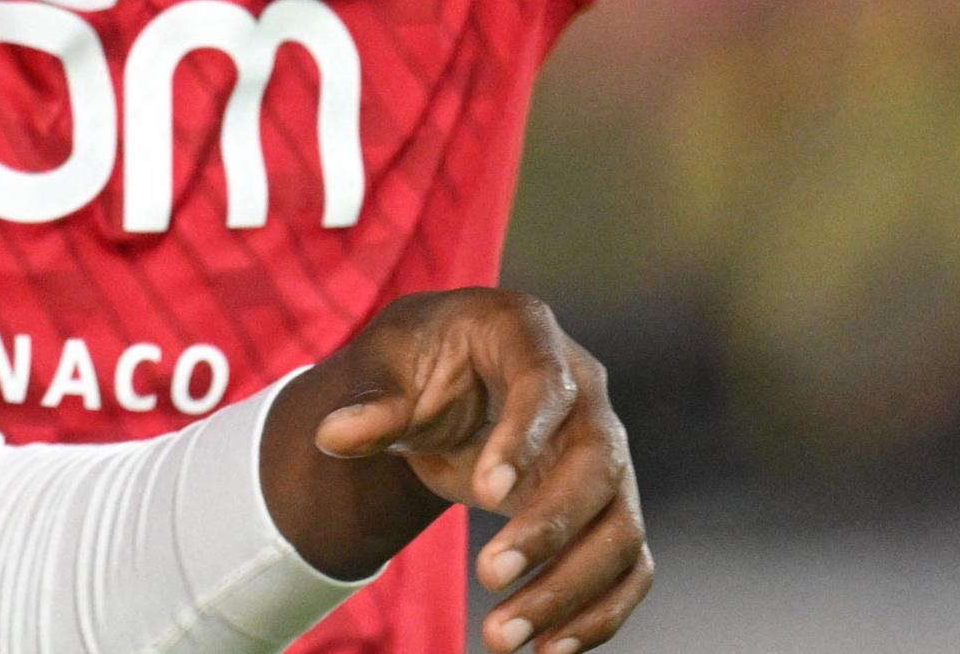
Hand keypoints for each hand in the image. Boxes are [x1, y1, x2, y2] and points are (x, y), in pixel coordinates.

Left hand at [263, 290, 646, 653]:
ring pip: (619, 529)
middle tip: (486, 576)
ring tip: (501, 637)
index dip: (523, 440)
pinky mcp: (608, 510)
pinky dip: (597, 613)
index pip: (546, 386)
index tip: (484, 495)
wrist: (443, 380)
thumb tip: (334, 435)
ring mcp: (606, 458)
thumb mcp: (385, 360)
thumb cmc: (417, 356)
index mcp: (532, 337)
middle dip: (547, 528)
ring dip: (570, 590)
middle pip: (597, 467)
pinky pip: (626, 567)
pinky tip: (547, 650)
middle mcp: (587, 396)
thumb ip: (370, 400)